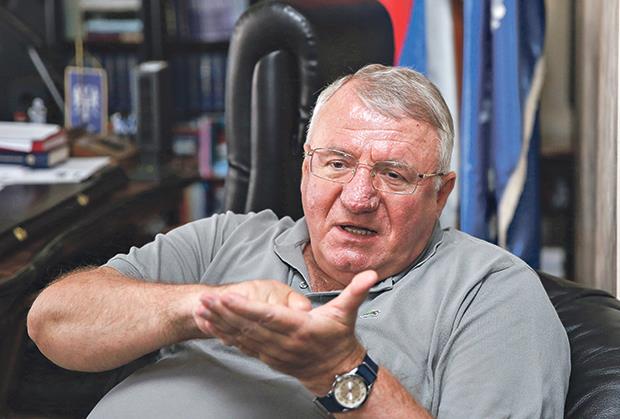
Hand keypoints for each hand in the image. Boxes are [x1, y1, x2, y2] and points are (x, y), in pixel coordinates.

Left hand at [199, 270, 379, 393]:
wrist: (336, 372)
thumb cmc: (339, 338)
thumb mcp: (348, 314)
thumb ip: (356, 292)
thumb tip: (371, 275)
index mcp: (300, 328)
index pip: (268, 317)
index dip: (246, 308)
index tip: (228, 297)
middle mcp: (283, 342)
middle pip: (249, 327)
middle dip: (224, 313)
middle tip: (205, 299)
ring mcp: (273, 352)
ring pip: (241, 338)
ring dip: (219, 324)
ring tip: (201, 310)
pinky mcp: (266, 357)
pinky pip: (241, 346)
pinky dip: (224, 336)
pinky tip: (210, 326)